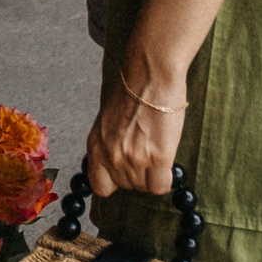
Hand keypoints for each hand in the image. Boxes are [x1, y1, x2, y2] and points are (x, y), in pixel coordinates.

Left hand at [86, 69, 184, 197]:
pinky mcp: (157, 157)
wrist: (151, 74)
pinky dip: (165, 177)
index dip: (114, 181)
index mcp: (95, 145)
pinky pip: (161, 185)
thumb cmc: (132, 90)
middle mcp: (111, 155)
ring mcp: (134, 158)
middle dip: (137, 174)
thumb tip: (116, 165)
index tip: (124, 172)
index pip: (99, 186)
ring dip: (153, 173)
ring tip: (156, 148)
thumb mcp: (107, 120)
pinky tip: (166, 159)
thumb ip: (108, 144)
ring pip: (145, 187)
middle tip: (146, 151)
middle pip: (127, 187)